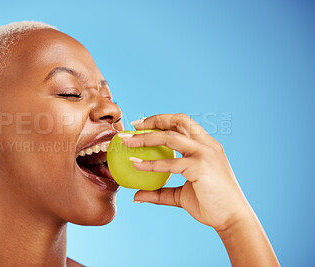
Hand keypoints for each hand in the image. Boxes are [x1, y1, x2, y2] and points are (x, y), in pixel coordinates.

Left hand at [121, 113, 251, 231]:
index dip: (162, 120)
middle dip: (154, 120)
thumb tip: (136, 196)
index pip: (183, 123)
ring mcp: (205, 154)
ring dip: (146, 137)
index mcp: (206, 146)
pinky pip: (170, 163)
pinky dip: (151, 163)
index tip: (141, 124)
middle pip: (178, 121)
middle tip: (132, 128)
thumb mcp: (181, 194)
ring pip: (170, 137)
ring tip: (127, 141)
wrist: (232, 219)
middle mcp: (207, 145)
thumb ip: (160, 192)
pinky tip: (136, 164)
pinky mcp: (200, 167)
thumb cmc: (210, 205)